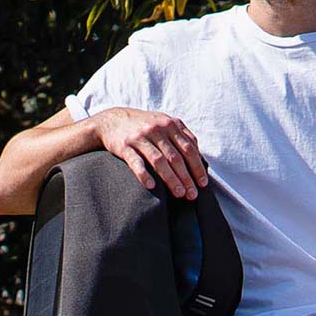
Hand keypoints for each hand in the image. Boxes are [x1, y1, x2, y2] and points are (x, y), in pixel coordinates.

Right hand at [92, 108, 206, 199]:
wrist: (112, 121)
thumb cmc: (144, 126)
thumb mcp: (164, 123)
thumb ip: (181, 135)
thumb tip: (199, 155)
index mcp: (170, 125)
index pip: (189, 148)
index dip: (197, 167)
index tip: (203, 183)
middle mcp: (157, 129)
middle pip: (176, 157)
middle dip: (187, 177)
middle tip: (193, 194)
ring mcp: (140, 137)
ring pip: (159, 161)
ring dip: (171, 179)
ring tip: (179, 193)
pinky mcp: (124, 146)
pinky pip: (136, 162)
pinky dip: (144, 174)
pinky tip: (151, 186)